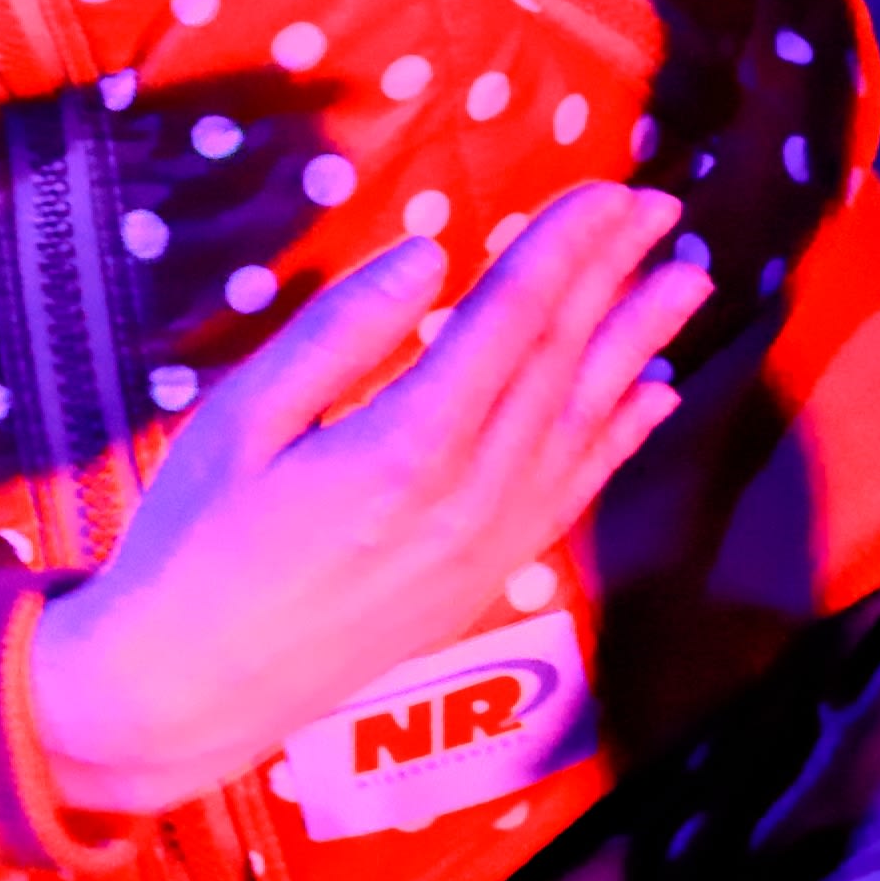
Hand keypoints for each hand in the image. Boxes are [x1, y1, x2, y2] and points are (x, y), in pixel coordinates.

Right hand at [26, 182, 708, 817]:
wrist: (192, 691)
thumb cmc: (193, 540)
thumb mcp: (240, 418)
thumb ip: (339, 333)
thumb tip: (431, 254)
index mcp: (404, 448)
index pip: (511, 321)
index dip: (566, 247)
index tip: (609, 188)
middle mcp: (469, 500)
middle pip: (562, 364)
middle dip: (616, 276)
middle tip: (663, 207)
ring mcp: (487, 547)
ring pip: (583, 426)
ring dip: (637, 346)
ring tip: (687, 281)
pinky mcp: (484, 580)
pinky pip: (572, 495)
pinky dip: (618, 438)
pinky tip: (652, 396)